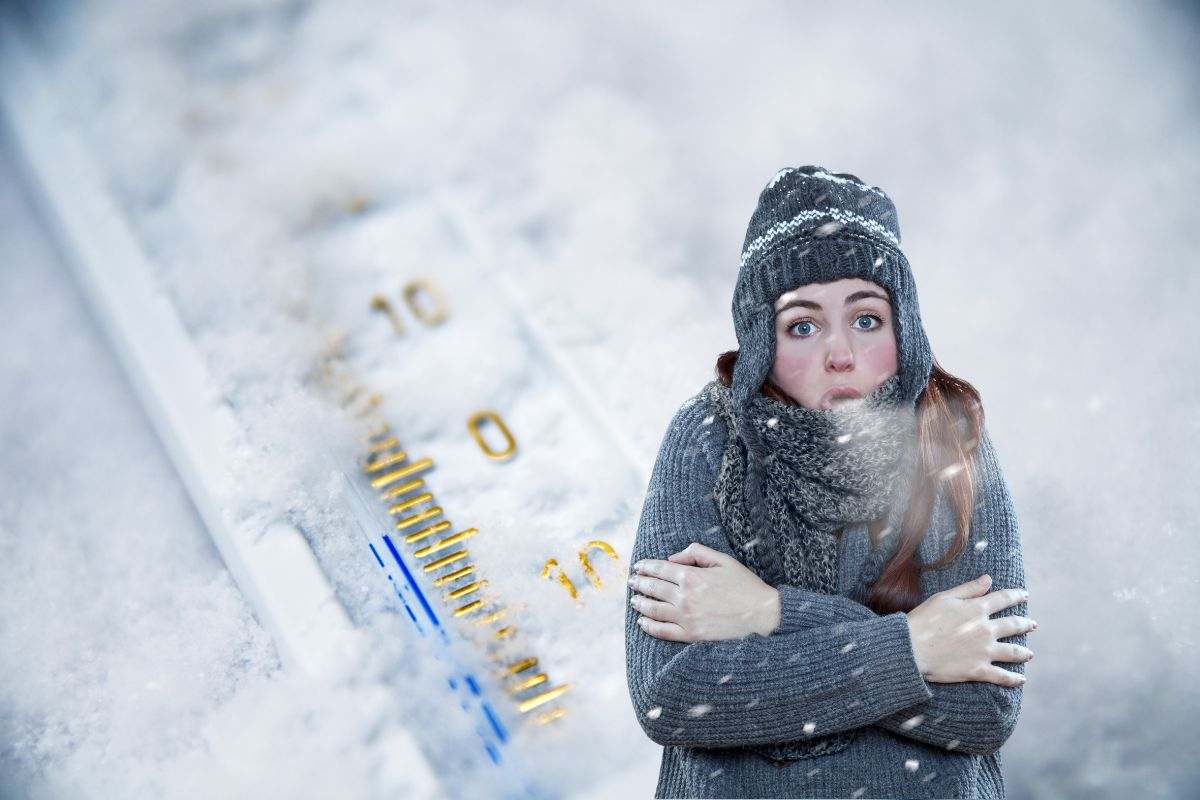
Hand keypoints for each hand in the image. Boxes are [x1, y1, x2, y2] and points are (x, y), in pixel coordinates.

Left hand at [628, 542, 780, 641]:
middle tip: (631, 581)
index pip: (659, 569)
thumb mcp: (723, 560)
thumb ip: (696, 553)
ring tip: (634, 600)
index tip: (638, 566)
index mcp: (691, 576)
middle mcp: (685, 597)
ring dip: (640, 603)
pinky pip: (663, 632)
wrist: (763, 614)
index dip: (646, 566)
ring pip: (654, 610)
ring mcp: (686, 618)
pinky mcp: (691, 635)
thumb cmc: (745, 585)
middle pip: (653, 588)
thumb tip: (672, 558)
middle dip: (639, 583)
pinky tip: (642, 622)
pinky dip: (649, 627)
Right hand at [905, 573, 1036, 686]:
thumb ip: (969, 589)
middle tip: (1033, 625)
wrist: (912, 648)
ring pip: (1013, 652)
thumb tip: (989, 579)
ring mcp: (984, 651)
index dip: (1016, 596)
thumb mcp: (944, 598)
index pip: (1003, 599)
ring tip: (1029, 654)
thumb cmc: (923, 620)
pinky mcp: (979, 670)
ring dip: (1024, 653)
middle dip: (1025, 624)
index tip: (1025, 595)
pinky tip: (1021, 680)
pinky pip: (1002, 676)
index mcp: (976, 609)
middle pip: (1013, 625)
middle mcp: (985, 629)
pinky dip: (1013, 679)